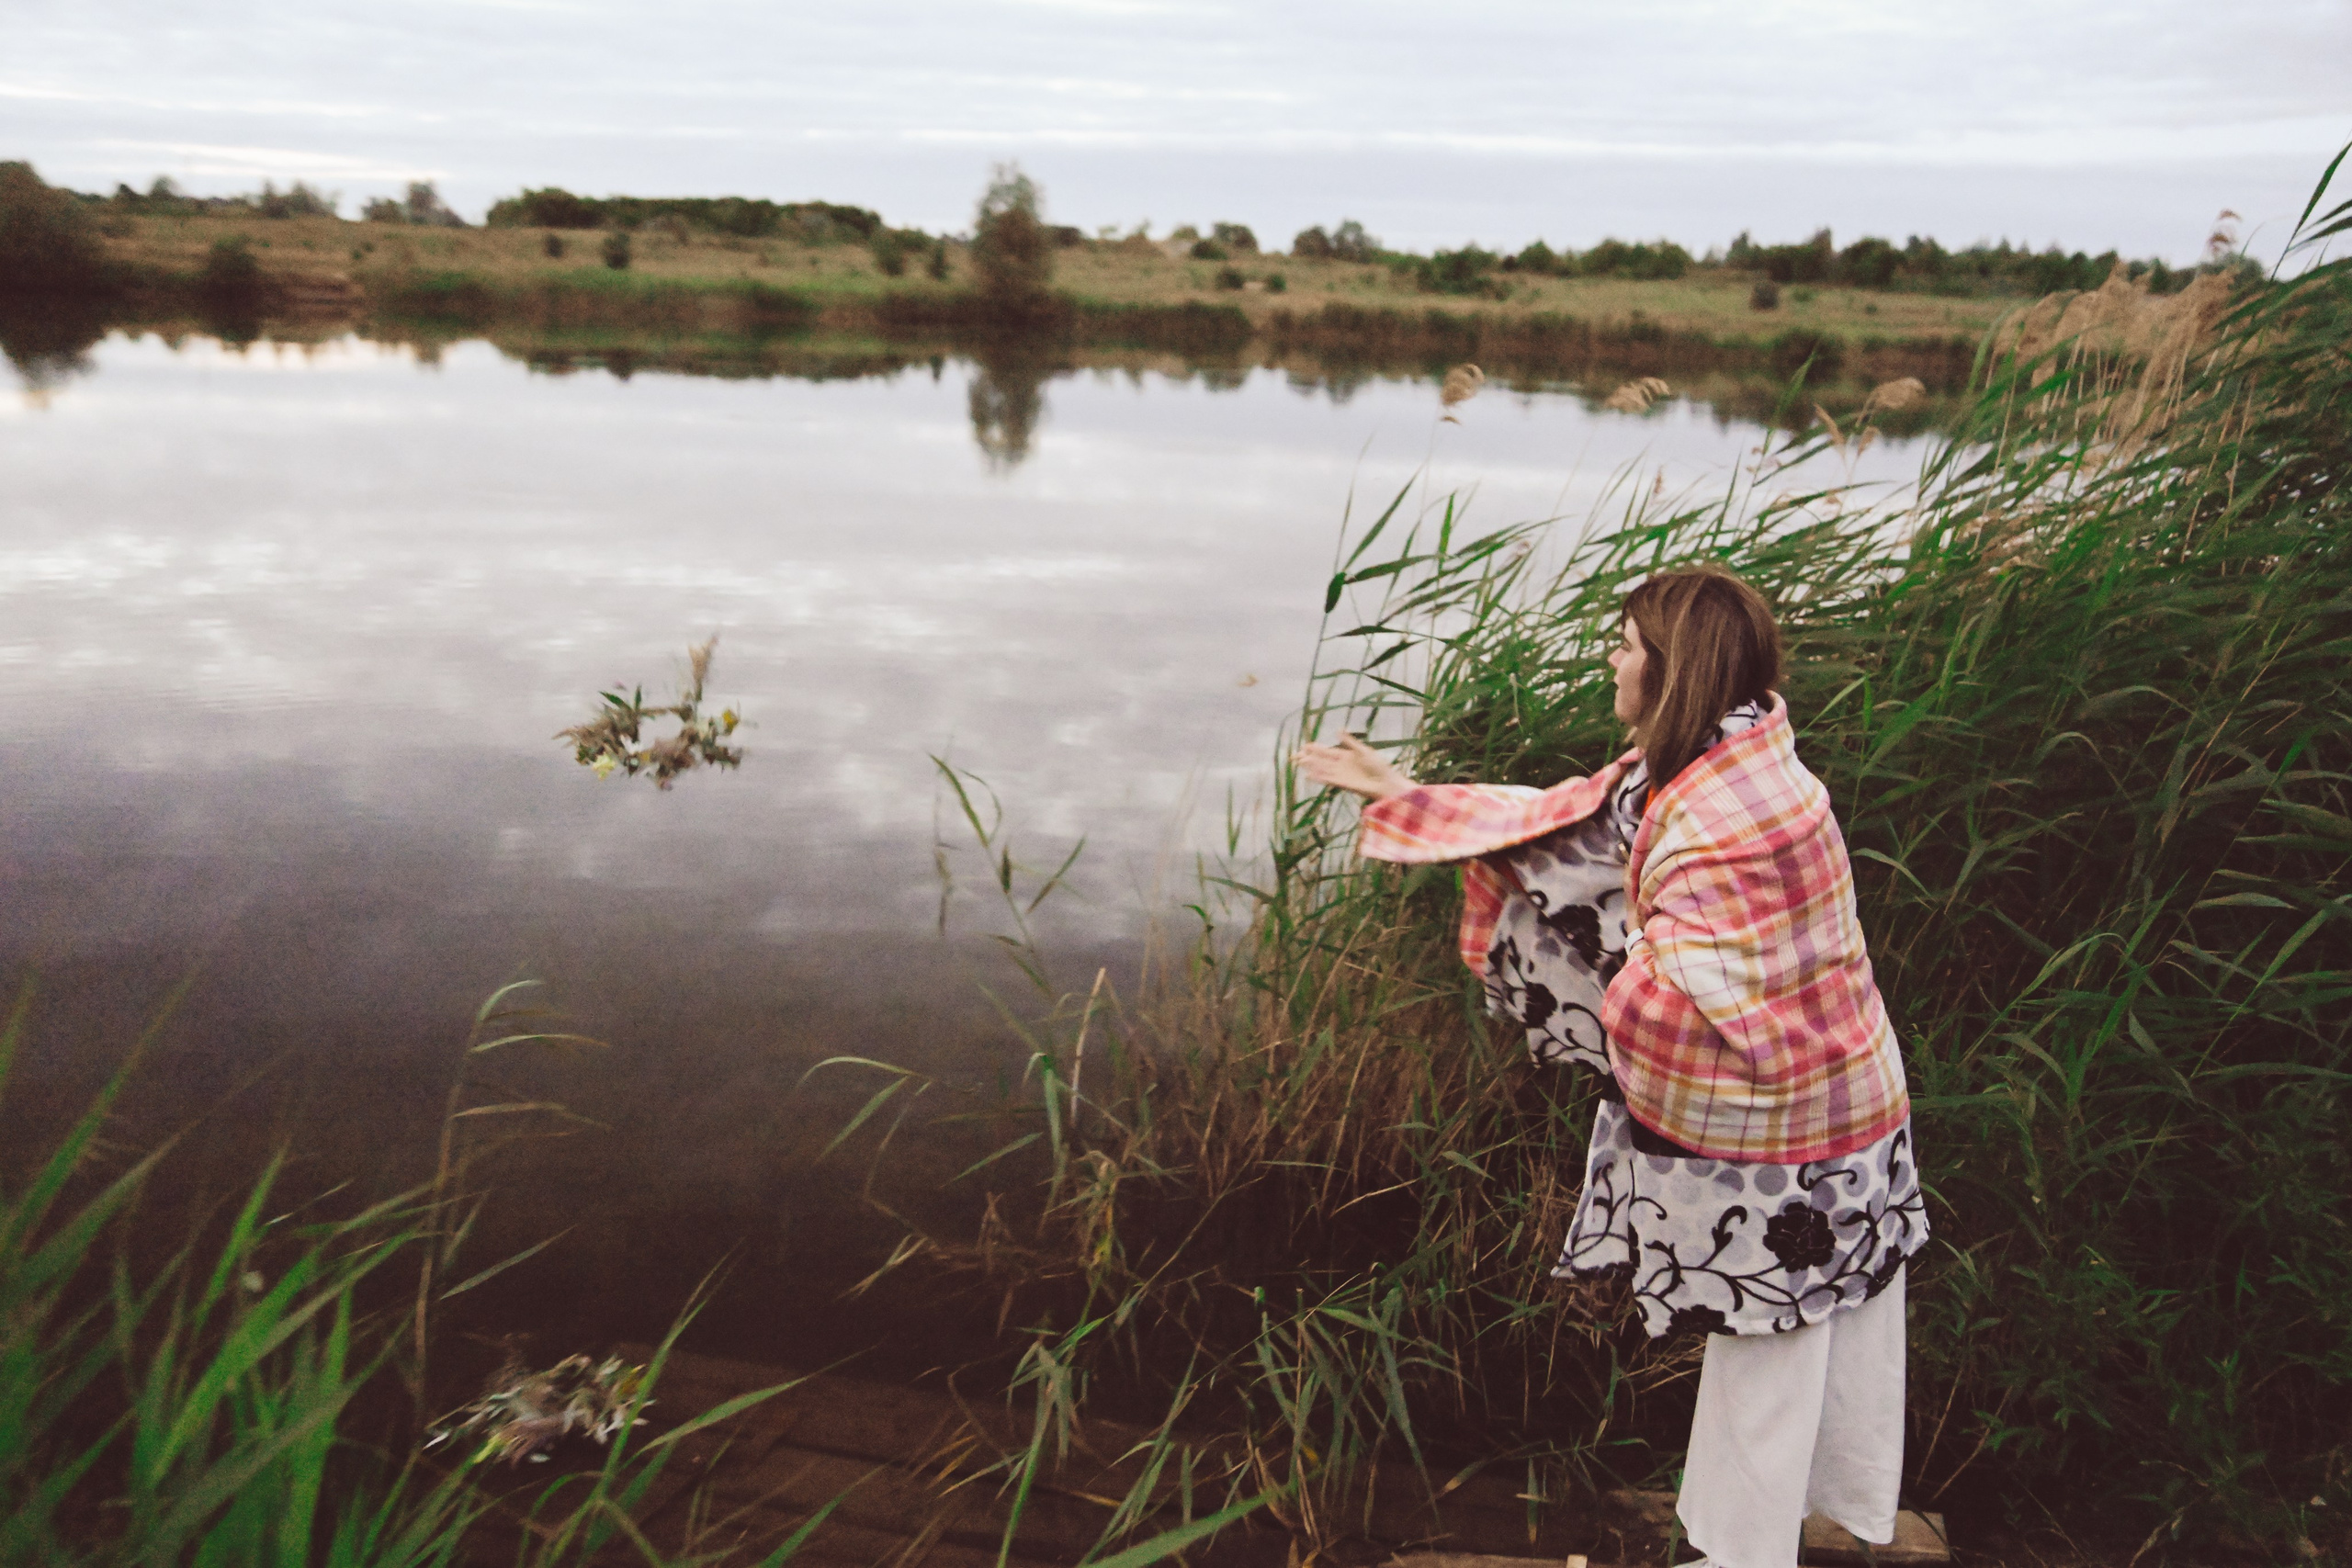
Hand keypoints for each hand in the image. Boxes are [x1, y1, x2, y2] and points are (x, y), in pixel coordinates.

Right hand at [1292, 733, 1416, 800]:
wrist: (1385, 782)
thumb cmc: (1378, 766)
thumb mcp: (1363, 750)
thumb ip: (1349, 741)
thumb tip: (1337, 730)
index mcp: (1345, 756)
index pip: (1327, 752)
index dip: (1316, 749)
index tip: (1304, 746)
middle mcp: (1340, 766)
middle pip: (1321, 761)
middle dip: (1309, 757)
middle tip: (1295, 755)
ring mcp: (1341, 775)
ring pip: (1322, 769)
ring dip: (1311, 766)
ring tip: (1299, 763)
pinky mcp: (1343, 784)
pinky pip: (1328, 779)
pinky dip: (1318, 777)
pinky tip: (1309, 775)